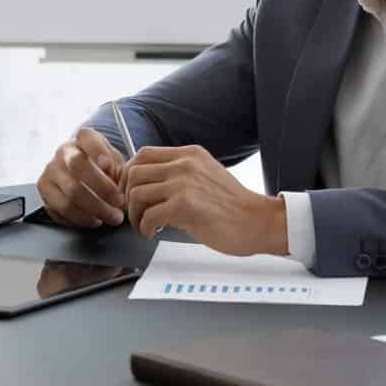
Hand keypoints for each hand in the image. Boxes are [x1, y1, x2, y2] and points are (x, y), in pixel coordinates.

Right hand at [36, 127, 128, 226]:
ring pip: (70, 194)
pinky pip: (62, 210)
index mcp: (82, 139)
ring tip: (111, 216)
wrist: (81, 177)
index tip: (110, 166)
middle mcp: (62, 152)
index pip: (86, 138)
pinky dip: (82, 219)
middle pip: (77, 166)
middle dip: (102, 188)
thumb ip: (116, 165)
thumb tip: (108, 170)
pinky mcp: (44, 191)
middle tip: (119, 202)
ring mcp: (50, 172)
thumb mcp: (115, 161)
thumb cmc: (102, 168)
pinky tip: (95, 219)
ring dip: (95, 210)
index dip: (98, 151)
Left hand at [121, 144, 286, 254]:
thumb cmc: (232, 206)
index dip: (129, 174)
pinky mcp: (184, 206)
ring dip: (134, 214)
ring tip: (143, 225)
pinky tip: (153, 232)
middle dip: (127, 195)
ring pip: (137, 194)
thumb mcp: (206, 175)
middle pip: (134, 172)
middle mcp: (185, 164)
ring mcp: (184, 184)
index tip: (130, 191)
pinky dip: (145, 227)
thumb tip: (148, 184)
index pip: (144, 154)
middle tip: (134, 211)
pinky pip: (148, 216)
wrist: (258, 221)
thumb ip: (180, 174)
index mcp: (190, 154)